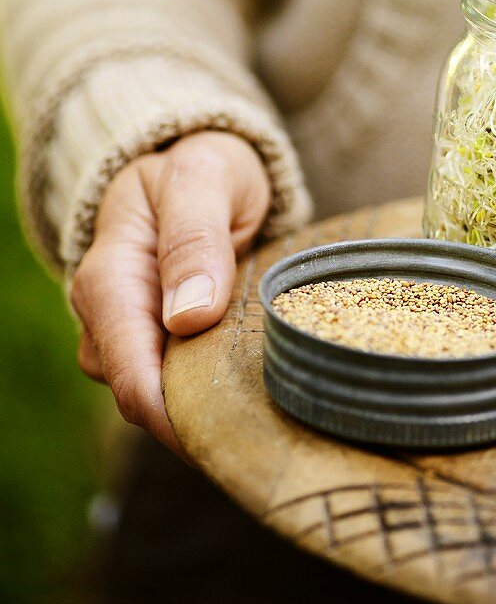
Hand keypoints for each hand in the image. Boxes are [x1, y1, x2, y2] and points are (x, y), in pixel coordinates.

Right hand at [70, 131, 269, 457]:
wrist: (197, 165)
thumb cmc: (201, 166)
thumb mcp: (203, 179)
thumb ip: (194, 237)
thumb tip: (187, 317)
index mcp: (110, 280)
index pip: (132, 377)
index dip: (176, 420)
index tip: (234, 438)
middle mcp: (110, 319)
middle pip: (146, 400)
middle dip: (200, 423)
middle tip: (274, 432)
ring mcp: (132, 335)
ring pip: (163, 397)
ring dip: (211, 408)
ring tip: (277, 406)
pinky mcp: (159, 342)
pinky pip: (180, 382)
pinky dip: (216, 390)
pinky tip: (260, 386)